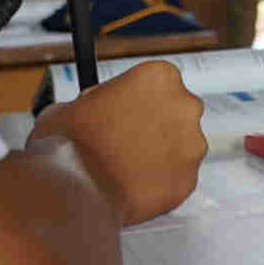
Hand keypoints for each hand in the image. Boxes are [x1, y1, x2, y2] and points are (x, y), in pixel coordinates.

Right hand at [28, 60, 206, 225]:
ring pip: (181, 148)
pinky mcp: (189, 181)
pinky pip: (177, 180)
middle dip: (156, 127)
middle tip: (127, 141)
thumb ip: (93, 100)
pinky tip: (134, 186)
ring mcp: (192, 145)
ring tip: (127, 168)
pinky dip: (160, 184)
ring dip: (161, 156)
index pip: (158, 84)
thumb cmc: (72, 143)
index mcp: (159, 76)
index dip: (138, 100)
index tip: (126, 112)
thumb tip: (91, 106)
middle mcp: (185, 106)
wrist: (76, 187)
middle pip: (176, 113)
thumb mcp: (72, 104)